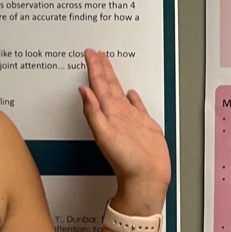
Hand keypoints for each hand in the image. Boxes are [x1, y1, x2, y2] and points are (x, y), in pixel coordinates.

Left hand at [76, 49, 168, 213]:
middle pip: (107, 85)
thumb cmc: (127, 162)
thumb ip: (94, 113)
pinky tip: (130, 92)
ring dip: (114, 79)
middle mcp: (117, 114)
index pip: (98, 86)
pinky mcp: (144, 126)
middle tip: (96, 53)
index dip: (94, 69)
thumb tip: (83, 91)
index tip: (90, 54)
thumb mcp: (106, 135)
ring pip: (120, 93)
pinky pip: (137, 107)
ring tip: (109, 65)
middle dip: (101, 68)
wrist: (147, 178)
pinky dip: (133, 98)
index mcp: (108, 114)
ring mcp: (130, 120)